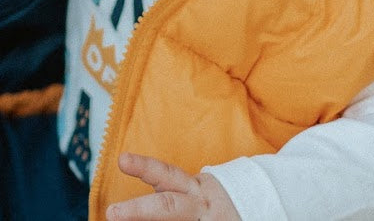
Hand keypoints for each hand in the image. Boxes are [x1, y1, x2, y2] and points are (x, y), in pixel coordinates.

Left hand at [106, 152, 240, 220]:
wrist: (261, 207)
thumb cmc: (214, 203)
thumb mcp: (195, 193)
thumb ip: (169, 193)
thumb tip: (125, 201)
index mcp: (193, 189)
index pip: (166, 174)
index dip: (144, 166)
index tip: (122, 159)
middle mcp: (200, 205)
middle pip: (168, 206)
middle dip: (138, 210)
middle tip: (112, 213)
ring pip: (177, 220)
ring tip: (119, 217)